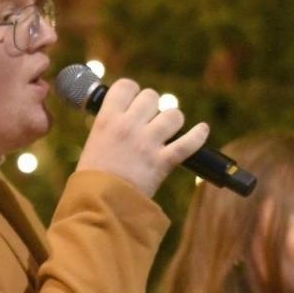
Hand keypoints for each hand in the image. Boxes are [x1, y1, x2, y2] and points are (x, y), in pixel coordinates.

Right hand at [74, 78, 211, 198]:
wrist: (99, 206)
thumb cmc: (91, 179)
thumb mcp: (93, 144)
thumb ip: (109, 127)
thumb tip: (124, 116)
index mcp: (107, 119)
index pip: (125, 86)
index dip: (132, 92)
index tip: (132, 101)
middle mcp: (129, 126)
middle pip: (151, 96)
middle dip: (152, 106)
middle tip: (148, 120)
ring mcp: (148, 143)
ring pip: (173, 115)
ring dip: (172, 121)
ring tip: (167, 131)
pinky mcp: (163, 162)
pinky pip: (190, 142)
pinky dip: (199, 135)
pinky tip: (202, 130)